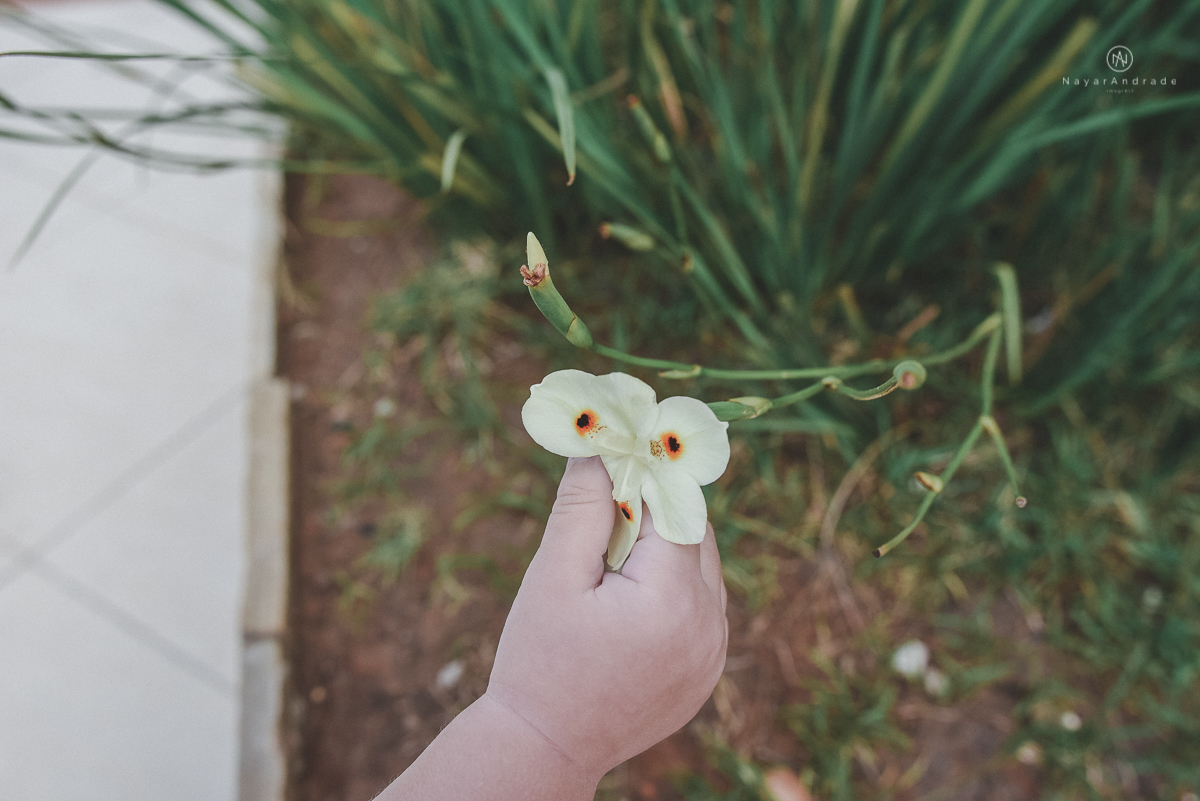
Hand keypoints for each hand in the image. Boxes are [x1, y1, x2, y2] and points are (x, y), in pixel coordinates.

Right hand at [486, 455, 728, 782]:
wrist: (546, 749)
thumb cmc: (539, 662)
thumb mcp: (553, 576)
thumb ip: (581, 506)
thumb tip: (598, 445)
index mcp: (670, 599)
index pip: (673, 506)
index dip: (644, 475)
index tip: (621, 448)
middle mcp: (707, 625)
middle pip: (694, 533)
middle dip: (654, 511)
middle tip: (604, 510)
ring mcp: (713, 654)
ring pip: (703, 567)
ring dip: (666, 548)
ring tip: (610, 563)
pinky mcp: (708, 672)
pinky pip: (704, 606)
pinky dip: (675, 588)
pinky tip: (628, 597)